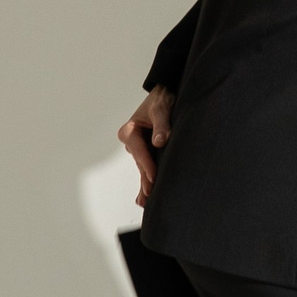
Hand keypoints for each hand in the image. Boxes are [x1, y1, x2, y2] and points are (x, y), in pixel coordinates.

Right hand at [119, 86, 172, 206]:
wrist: (166, 93)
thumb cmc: (162, 99)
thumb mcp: (161, 108)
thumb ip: (161, 124)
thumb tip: (160, 141)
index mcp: (129, 131)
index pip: (139, 151)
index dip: (147, 165)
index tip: (154, 176)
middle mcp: (132, 141)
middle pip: (141, 163)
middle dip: (146, 179)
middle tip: (151, 195)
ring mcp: (139, 148)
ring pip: (144, 167)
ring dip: (147, 183)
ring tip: (146, 202)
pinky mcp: (148, 151)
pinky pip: (148, 167)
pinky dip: (148, 180)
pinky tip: (145, 198)